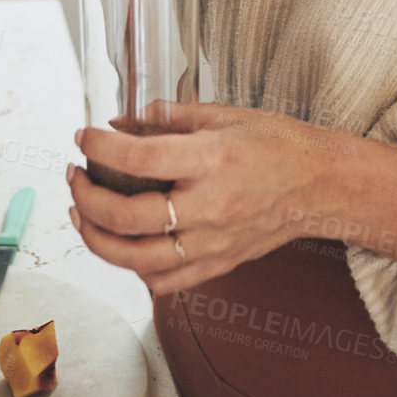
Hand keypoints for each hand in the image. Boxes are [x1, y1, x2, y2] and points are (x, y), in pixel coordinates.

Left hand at [67, 103, 342, 295]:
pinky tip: (123, 246)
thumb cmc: (278, 144)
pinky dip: (135, 269)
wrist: (321, 184)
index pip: (138, 158)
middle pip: (126, 217)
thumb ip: (170, 117)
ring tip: (82, 215)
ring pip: (136, 259)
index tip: (83, 138)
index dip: (100, 148)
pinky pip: (164, 281)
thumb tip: (123, 121)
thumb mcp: (225, 114)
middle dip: (86, 197)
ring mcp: (213, 242)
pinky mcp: (218, 264)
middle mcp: (209, 206)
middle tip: (75, 177)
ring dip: (97, 239)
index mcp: (211, 159)